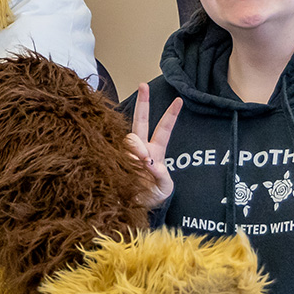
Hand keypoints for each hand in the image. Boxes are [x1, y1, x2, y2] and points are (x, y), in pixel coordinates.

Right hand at [128, 82, 181, 208]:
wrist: (136, 208)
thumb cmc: (153, 196)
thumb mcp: (165, 188)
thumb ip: (161, 175)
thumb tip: (149, 161)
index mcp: (155, 151)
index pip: (163, 129)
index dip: (170, 115)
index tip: (179, 100)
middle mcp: (140, 148)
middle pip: (140, 120)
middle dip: (143, 102)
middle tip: (143, 85)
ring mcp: (126, 153)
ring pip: (129, 138)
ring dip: (137, 148)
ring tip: (142, 162)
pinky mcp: (114, 160)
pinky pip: (117, 152)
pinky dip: (125, 158)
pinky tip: (128, 166)